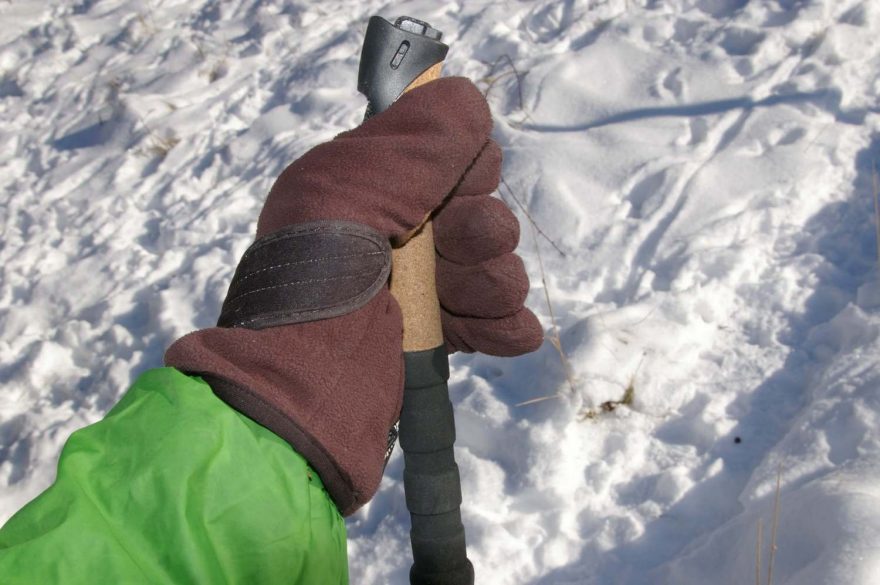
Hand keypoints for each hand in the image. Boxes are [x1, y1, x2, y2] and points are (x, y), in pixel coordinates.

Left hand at [165, 78, 541, 515]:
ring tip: (480, 295)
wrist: (304, 393)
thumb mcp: (350, 189)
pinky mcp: (430, 341)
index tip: (457, 184)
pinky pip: (490, 322)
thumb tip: (466, 98)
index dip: (464, 168)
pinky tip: (512, 331)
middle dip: (482, 229)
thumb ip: (413, 141)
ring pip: (490, 269)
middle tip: (464, 246)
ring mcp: (411, 291)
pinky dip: (506, 326)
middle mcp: (388, 234)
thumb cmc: (319, 282)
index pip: (443, 158)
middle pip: (475, 215)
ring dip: (497, 279)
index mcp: (361, 189)